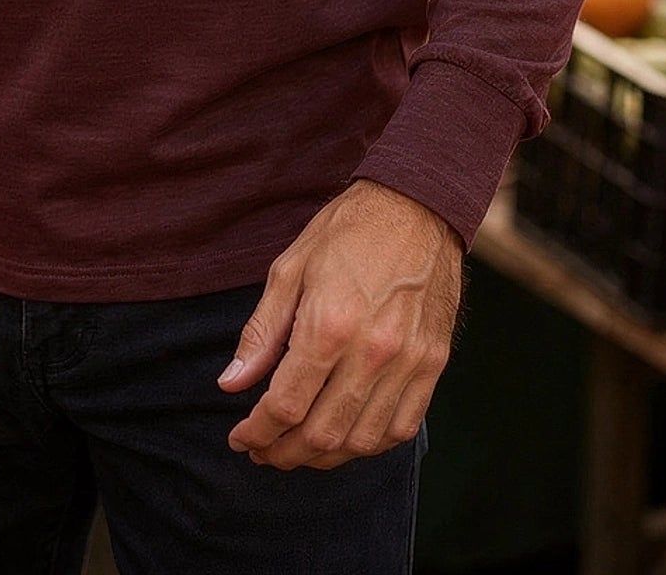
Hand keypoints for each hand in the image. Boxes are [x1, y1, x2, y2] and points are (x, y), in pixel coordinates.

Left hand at [219, 181, 461, 470]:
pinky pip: (402, 428)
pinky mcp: (433, 364)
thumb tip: (231, 383)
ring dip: (324, 458)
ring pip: (362, 441)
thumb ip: (261, 332)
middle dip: (284, 453)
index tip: (240, 437)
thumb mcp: (290, 269)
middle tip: (263, 450)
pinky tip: (346, 437)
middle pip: (322, 434)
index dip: (257, 431)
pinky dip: (369, 445)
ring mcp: (408, 362)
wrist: (416, 207)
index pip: (285, 405)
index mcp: (328, 325)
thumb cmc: (346, 232)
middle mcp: (371, 352)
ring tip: (299, 449)